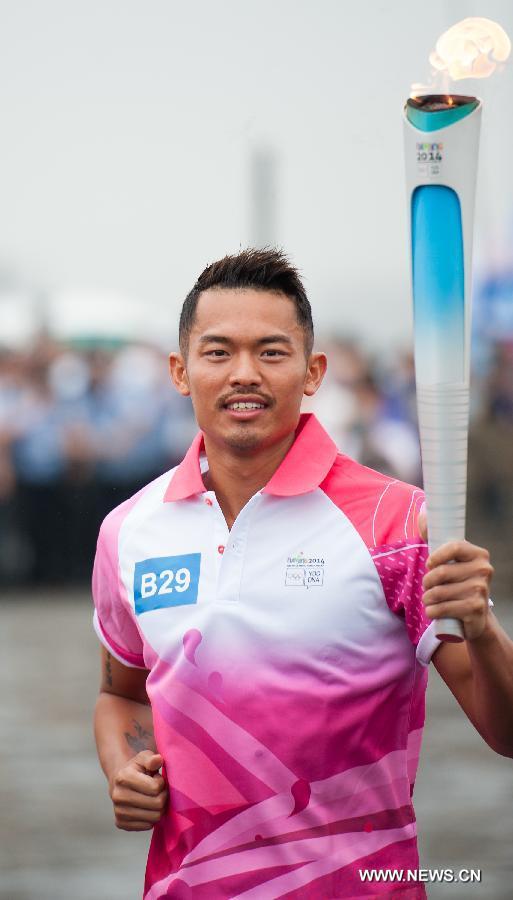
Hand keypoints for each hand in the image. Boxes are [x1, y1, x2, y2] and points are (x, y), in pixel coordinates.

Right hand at [109, 750, 167, 830]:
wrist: (119, 782)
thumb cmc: (136, 769)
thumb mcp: (144, 758)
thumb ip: (152, 758)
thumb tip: (157, 759)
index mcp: (123, 778)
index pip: (155, 788)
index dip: (161, 783)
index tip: (157, 779)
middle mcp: (118, 796)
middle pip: (157, 804)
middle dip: (163, 796)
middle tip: (159, 791)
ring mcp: (118, 811)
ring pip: (154, 817)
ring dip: (159, 808)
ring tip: (154, 798)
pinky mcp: (120, 823)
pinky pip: (147, 826)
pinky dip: (151, 817)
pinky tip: (147, 808)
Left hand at [417, 509, 493, 640]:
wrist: (475, 615)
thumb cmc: (459, 583)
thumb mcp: (453, 562)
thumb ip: (438, 539)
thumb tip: (423, 516)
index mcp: (479, 554)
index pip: (455, 547)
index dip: (436, 556)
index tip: (429, 565)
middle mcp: (484, 570)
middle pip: (441, 572)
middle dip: (426, 582)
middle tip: (426, 587)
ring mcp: (481, 590)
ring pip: (439, 592)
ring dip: (427, 598)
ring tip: (428, 600)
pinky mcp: (476, 608)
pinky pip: (443, 608)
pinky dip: (432, 611)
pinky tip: (432, 611)